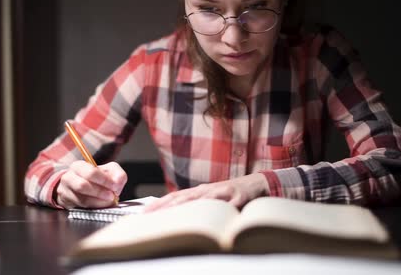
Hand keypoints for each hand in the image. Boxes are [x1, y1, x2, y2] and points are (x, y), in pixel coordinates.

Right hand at [55, 161, 126, 208]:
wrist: (80, 187)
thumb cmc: (95, 178)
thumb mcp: (109, 170)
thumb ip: (117, 174)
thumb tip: (118, 183)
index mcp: (78, 166)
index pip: (90, 172)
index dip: (104, 180)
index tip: (115, 186)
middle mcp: (68, 178)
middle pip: (82, 186)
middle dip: (100, 192)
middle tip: (112, 195)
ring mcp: (66, 192)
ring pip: (82, 199)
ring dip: (99, 202)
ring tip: (109, 201)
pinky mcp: (67, 204)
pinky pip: (82, 208)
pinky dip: (95, 207)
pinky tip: (102, 204)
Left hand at [145, 173, 268, 211]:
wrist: (255, 183)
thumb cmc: (230, 194)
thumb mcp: (210, 199)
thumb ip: (195, 205)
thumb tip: (175, 216)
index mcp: (199, 191)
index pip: (175, 197)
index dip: (159, 204)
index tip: (144, 213)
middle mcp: (207, 190)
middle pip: (183, 197)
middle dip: (165, 206)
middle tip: (149, 215)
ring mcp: (223, 192)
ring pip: (203, 199)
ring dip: (188, 206)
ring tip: (172, 213)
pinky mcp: (239, 197)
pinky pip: (229, 205)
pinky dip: (222, 210)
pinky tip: (215, 216)